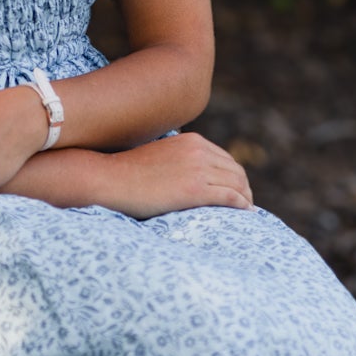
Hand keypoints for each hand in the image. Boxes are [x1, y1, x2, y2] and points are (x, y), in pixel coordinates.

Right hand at [97, 132, 252, 218]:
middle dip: (244, 188)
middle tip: (245, 205)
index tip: (236, 191)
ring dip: (246, 198)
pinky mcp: (194, 189)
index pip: (225, 159)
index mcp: (192, 141)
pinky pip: (229, 197)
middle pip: (236, 171)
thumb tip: (183, 177)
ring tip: (246, 212)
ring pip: (237, 184)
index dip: (234, 177)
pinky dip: (241, 205)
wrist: (108, 179)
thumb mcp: (158, 156)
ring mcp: (197, 169)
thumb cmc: (127, 174)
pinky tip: (245, 214)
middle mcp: (199, 151)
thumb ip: (177, 160)